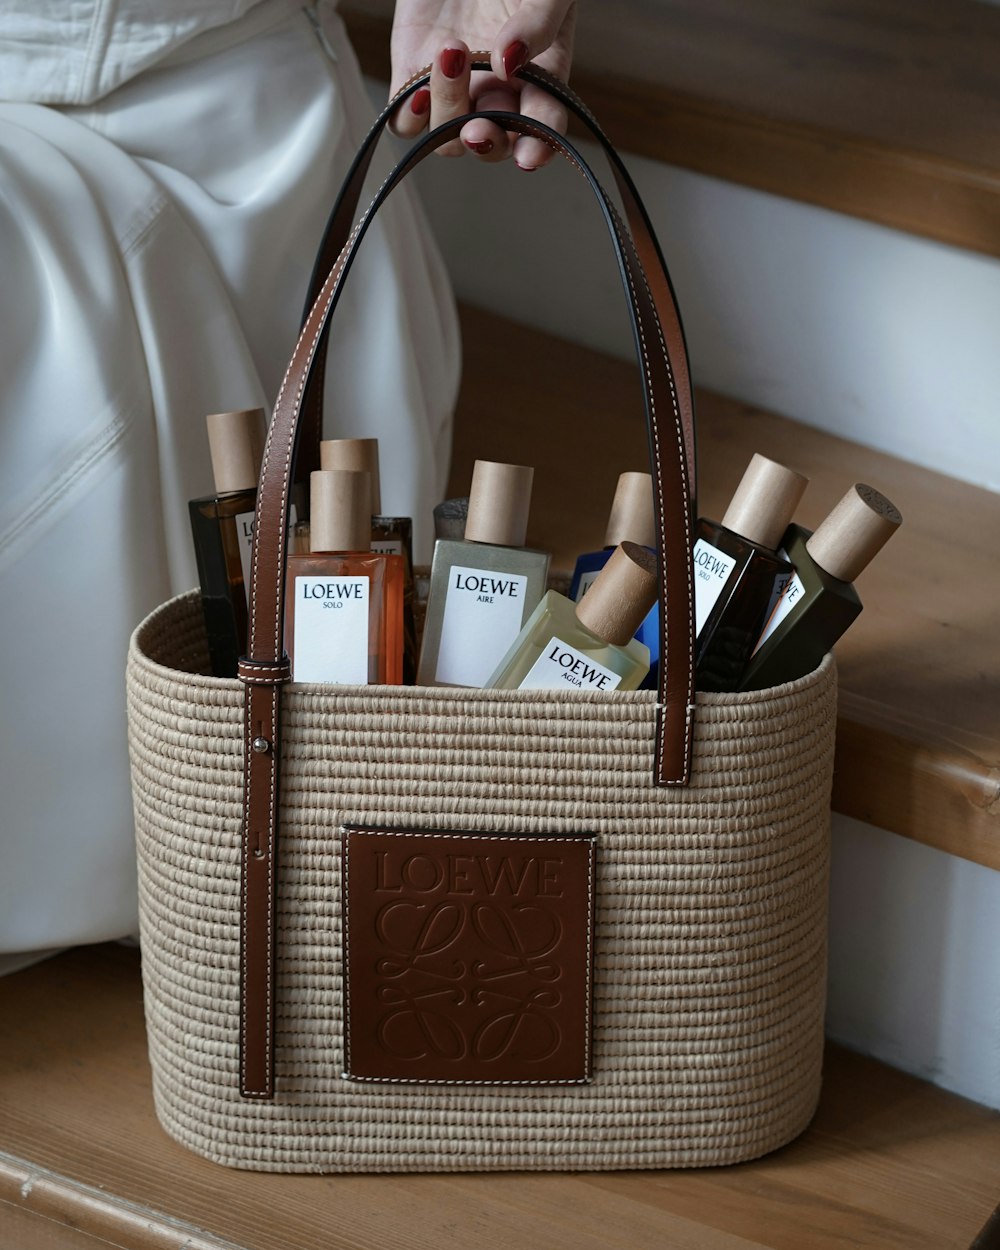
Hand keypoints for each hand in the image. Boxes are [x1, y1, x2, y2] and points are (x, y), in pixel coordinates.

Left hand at [388, 0, 576, 168]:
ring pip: (447, 137)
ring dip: (449, 106)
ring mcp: (455, 93)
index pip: (542, 127)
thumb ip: (539, 25)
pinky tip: (417, 92)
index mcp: (537, 81)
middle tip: (476, 126)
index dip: (537, 148)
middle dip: (486, 142)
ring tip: (452, 50)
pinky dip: (409, 117)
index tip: (528, 155)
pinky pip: (406, 123)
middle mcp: (496, 97)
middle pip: (491, 144)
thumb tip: (509, 65)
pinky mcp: (413, 82)